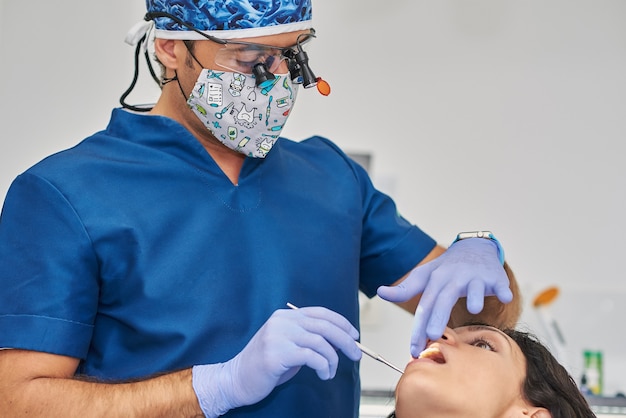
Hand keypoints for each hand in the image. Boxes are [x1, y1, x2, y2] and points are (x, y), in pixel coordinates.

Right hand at [192, 306, 361, 416]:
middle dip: (346, 341)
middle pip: (324, 326)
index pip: (321, 313)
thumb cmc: (266, 365)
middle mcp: (282, 321)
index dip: (341, 323)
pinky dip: (324, 367)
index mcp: (286, 316)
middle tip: (356, 355)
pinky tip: (324, 375)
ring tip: (331, 372)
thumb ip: (309, 338)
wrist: (236, 379)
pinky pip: (312, 357)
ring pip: (321, 342)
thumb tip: (340, 340)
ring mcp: (278, 336)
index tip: (355, 335)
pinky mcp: (276, 354)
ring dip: (333, 359)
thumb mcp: (289, 345)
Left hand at [377, 238, 511, 356]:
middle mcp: (454, 277)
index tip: (414, 348)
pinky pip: (499, 284)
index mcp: (435, 280)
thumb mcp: (425, 276)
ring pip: (473, 287)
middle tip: (434, 335)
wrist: (475, 248)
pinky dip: (502, 290)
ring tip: (471, 308)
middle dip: (439, 315)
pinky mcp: (494, 277)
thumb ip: (405, 288)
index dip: (418, 327)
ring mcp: (475, 277)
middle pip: (444, 297)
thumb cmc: (448, 268)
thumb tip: (381, 292)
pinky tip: (504, 297)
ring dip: (473, 296)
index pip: (424, 306)